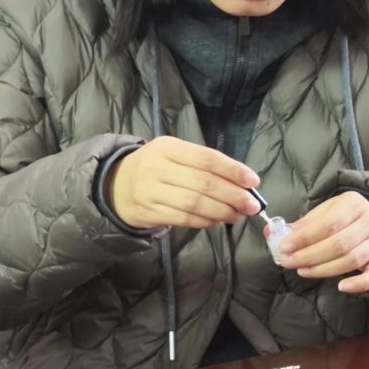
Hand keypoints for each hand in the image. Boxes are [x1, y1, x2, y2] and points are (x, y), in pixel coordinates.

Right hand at [108, 137, 258, 230]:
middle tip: (252, 205)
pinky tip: (218, 221)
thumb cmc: (155, 168)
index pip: (206, 158)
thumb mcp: (174, 155)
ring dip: (223, 212)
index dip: (233, 170)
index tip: (253, 181)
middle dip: (233, 195)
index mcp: (168, 147)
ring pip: (195, 204)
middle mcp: (157, 167)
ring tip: (239, 215)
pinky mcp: (149, 212)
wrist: (115, 186)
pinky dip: (206, 221)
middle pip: (203, 183)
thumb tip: (242, 182)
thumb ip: (204, 165)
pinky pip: (184, 219)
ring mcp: (150, 191)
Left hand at [277, 192, 368, 294]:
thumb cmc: (341, 214)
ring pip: (352, 260)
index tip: (285, 247)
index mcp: (353, 204)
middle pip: (340, 244)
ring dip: (324, 269)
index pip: (329, 224)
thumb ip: (302, 224)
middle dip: (310, 256)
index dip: (305, 238)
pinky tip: (341, 287)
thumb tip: (272, 234)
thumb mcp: (322, 211)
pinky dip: (360, 284)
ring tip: (303, 271)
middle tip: (289, 262)